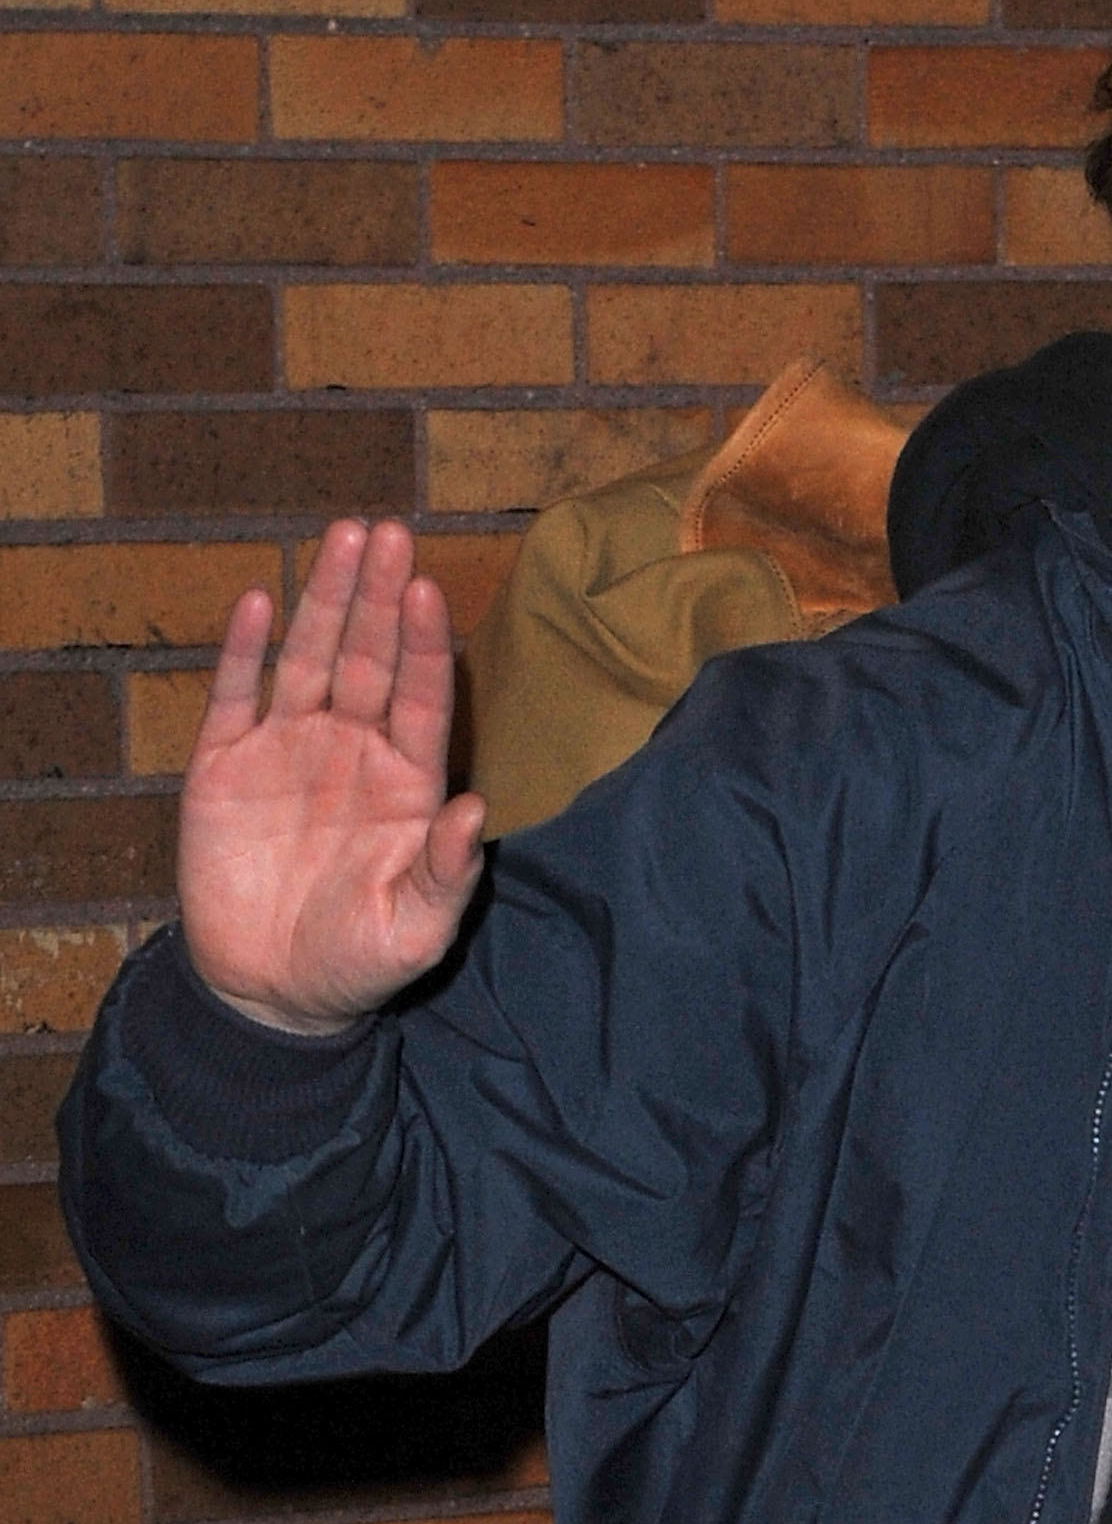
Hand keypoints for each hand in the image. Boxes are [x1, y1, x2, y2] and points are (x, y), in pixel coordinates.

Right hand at [179, 519, 487, 1036]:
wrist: (273, 992)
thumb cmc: (359, 962)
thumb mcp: (415, 931)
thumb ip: (447, 872)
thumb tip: (475, 809)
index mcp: (407, 782)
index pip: (422, 698)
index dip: (425, 644)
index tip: (429, 589)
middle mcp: (353, 751)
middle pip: (370, 658)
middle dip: (380, 596)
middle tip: (389, 531)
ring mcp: (288, 749)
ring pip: (310, 659)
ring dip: (326, 599)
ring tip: (344, 536)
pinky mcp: (224, 765)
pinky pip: (236, 696)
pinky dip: (243, 650)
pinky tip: (258, 600)